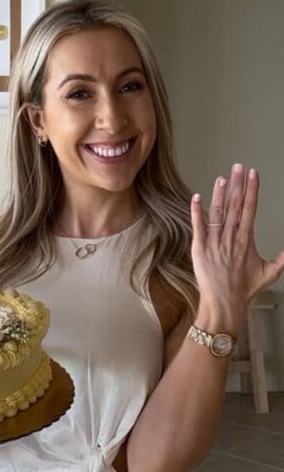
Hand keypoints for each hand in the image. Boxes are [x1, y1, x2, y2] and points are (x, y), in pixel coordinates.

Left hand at [190, 163, 283, 335]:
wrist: (224, 304)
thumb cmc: (244, 290)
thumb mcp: (269, 274)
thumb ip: (281, 260)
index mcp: (246, 241)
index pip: (250, 209)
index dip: (252, 190)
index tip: (254, 175)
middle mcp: (231, 238)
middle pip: (235, 206)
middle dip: (238, 185)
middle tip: (239, 166)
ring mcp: (215, 243)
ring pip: (218, 213)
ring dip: (220, 194)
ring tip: (222, 177)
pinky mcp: (200, 249)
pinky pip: (198, 227)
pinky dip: (197, 212)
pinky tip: (196, 197)